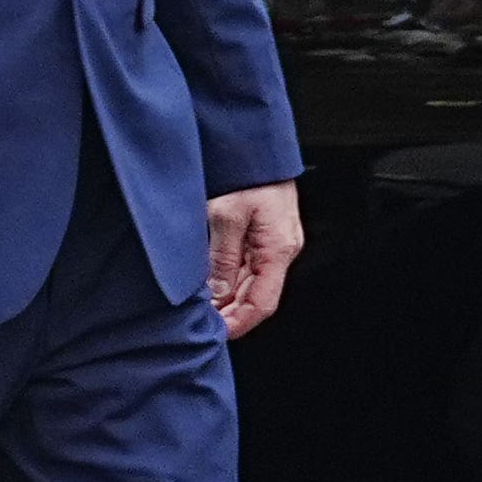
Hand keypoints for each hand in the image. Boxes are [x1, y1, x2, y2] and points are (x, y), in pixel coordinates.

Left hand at [208, 180, 304, 338]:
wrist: (256, 148)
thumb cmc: (247, 174)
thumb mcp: (226, 216)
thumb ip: (221, 257)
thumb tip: (217, 293)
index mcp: (278, 250)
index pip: (263, 303)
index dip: (239, 323)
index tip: (216, 334)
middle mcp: (280, 250)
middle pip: (257, 296)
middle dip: (230, 314)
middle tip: (200, 325)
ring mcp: (272, 243)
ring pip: (250, 283)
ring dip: (227, 298)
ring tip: (200, 310)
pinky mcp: (262, 234)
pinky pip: (247, 266)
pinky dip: (228, 280)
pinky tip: (209, 285)